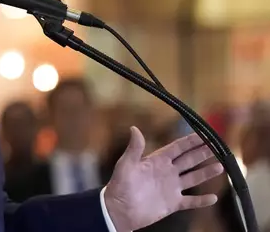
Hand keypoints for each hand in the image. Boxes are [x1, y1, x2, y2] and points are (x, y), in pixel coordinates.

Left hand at [104, 127, 223, 231]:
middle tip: (217, 146)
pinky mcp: (172, 204)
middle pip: (188, 160)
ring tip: (220, 167)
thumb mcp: (126, 164)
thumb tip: (134, 128)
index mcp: (156, 161)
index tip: (204, 134)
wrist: (119, 210)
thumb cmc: (119, 186)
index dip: (190, 141)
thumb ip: (134, 148)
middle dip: (202, 153)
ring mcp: (170, 188)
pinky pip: (190, 201)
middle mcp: (166, 172)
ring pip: (193, 178)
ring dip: (206, 173)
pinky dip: (202, 200)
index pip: (177, 148)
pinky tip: (213, 198)